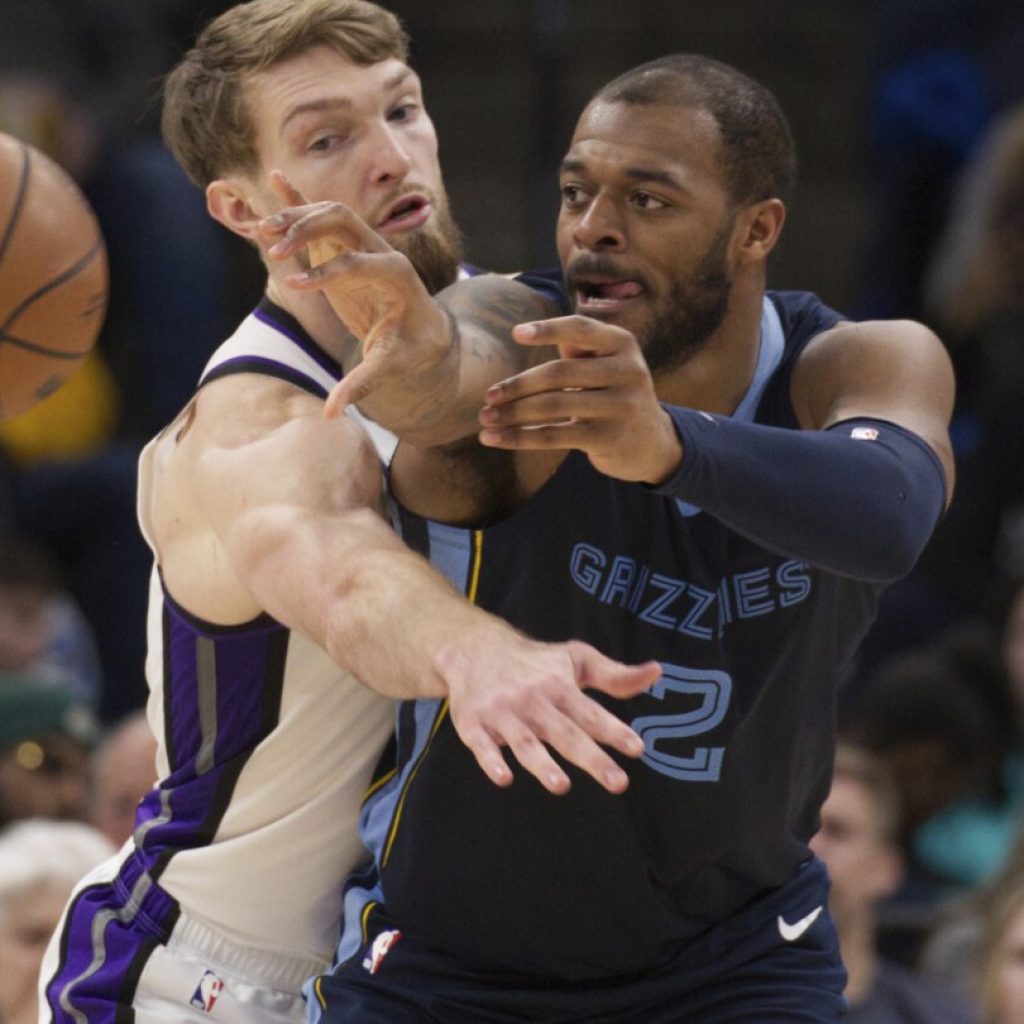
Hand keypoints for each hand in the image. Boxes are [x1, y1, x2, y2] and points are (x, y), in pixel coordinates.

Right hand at [258, 174, 451, 417]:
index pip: (357, 263)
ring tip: (263, 229)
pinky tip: (275, 179)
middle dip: (309, 230)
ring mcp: (364, 243)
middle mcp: (381, 250)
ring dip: (297, 216)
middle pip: (344, 222)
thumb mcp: (391, 367)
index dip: (326, 273)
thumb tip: (332, 414)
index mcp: (396, 274)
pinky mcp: (348, 245)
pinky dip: (299, 200)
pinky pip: (323, 215)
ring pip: (330, 213)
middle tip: (275, 250)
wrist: (427, 330)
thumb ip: (362, 385)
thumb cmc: (412, 349)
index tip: (295, 286)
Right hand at [437, 633, 660, 793]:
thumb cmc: (534, 661)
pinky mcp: (473, 723)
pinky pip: (481, 745)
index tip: (637, 748)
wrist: (473, 648)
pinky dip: (491, 761)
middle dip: (591, 758)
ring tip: (562, 786)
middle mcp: (533, 700)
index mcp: (559, 686)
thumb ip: (614, 674)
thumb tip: (656, 672)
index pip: (590, 713)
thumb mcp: (575, 659)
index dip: (613, 730)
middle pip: (565, 733)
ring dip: (542, 764)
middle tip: (618, 783)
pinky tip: (503, 778)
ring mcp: (502, 713)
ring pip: (525, 742)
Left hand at [478, 315, 682, 483]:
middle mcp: (627, 371)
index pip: (581, 329)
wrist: (652, 443)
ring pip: (553, 406)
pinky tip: (494, 439)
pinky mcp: (608, 438)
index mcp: (623, 344)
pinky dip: (520, 437)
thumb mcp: (606, 364)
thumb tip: (525, 332)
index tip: (516, 334)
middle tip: (488, 396)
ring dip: (513, 413)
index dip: (548, 330)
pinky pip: (554, 435)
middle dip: (518, 385)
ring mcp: (621, 406)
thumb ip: (577, 347)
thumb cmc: (614, 394)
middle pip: (559, 372)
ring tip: (485, 419)